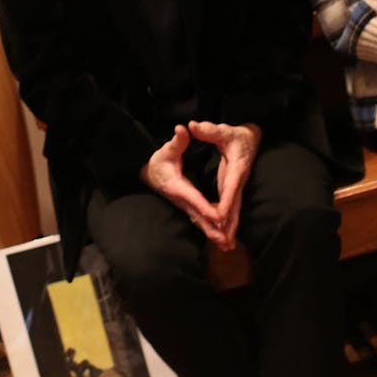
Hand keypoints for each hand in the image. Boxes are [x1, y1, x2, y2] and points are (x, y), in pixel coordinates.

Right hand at [140, 125, 229, 247]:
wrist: (149, 173)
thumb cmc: (159, 161)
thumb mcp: (166, 149)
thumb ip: (177, 141)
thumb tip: (182, 129)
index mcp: (177, 185)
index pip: (193, 197)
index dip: (205, 207)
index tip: (217, 216)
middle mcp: (181, 199)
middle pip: (199, 216)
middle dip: (212, 229)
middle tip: (226, 241)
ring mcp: (185, 206)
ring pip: (201, 223)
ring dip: (213, 235)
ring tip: (228, 246)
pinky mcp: (189, 208)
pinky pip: (201, 222)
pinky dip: (211, 232)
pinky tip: (221, 240)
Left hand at [187, 120, 261, 251]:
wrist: (254, 136)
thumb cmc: (238, 133)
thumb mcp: (224, 129)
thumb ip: (209, 130)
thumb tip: (191, 126)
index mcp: (237, 165)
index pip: (231, 186)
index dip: (225, 202)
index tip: (219, 216)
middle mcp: (239, 178)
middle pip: (235, 204)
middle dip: (230, 223)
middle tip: (225, 242)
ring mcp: (237, 185)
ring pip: (235, 209)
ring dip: (231, 227)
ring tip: (227, 245)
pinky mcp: (234, 188)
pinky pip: (232, 207)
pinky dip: (230, 222)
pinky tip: (227, 235)